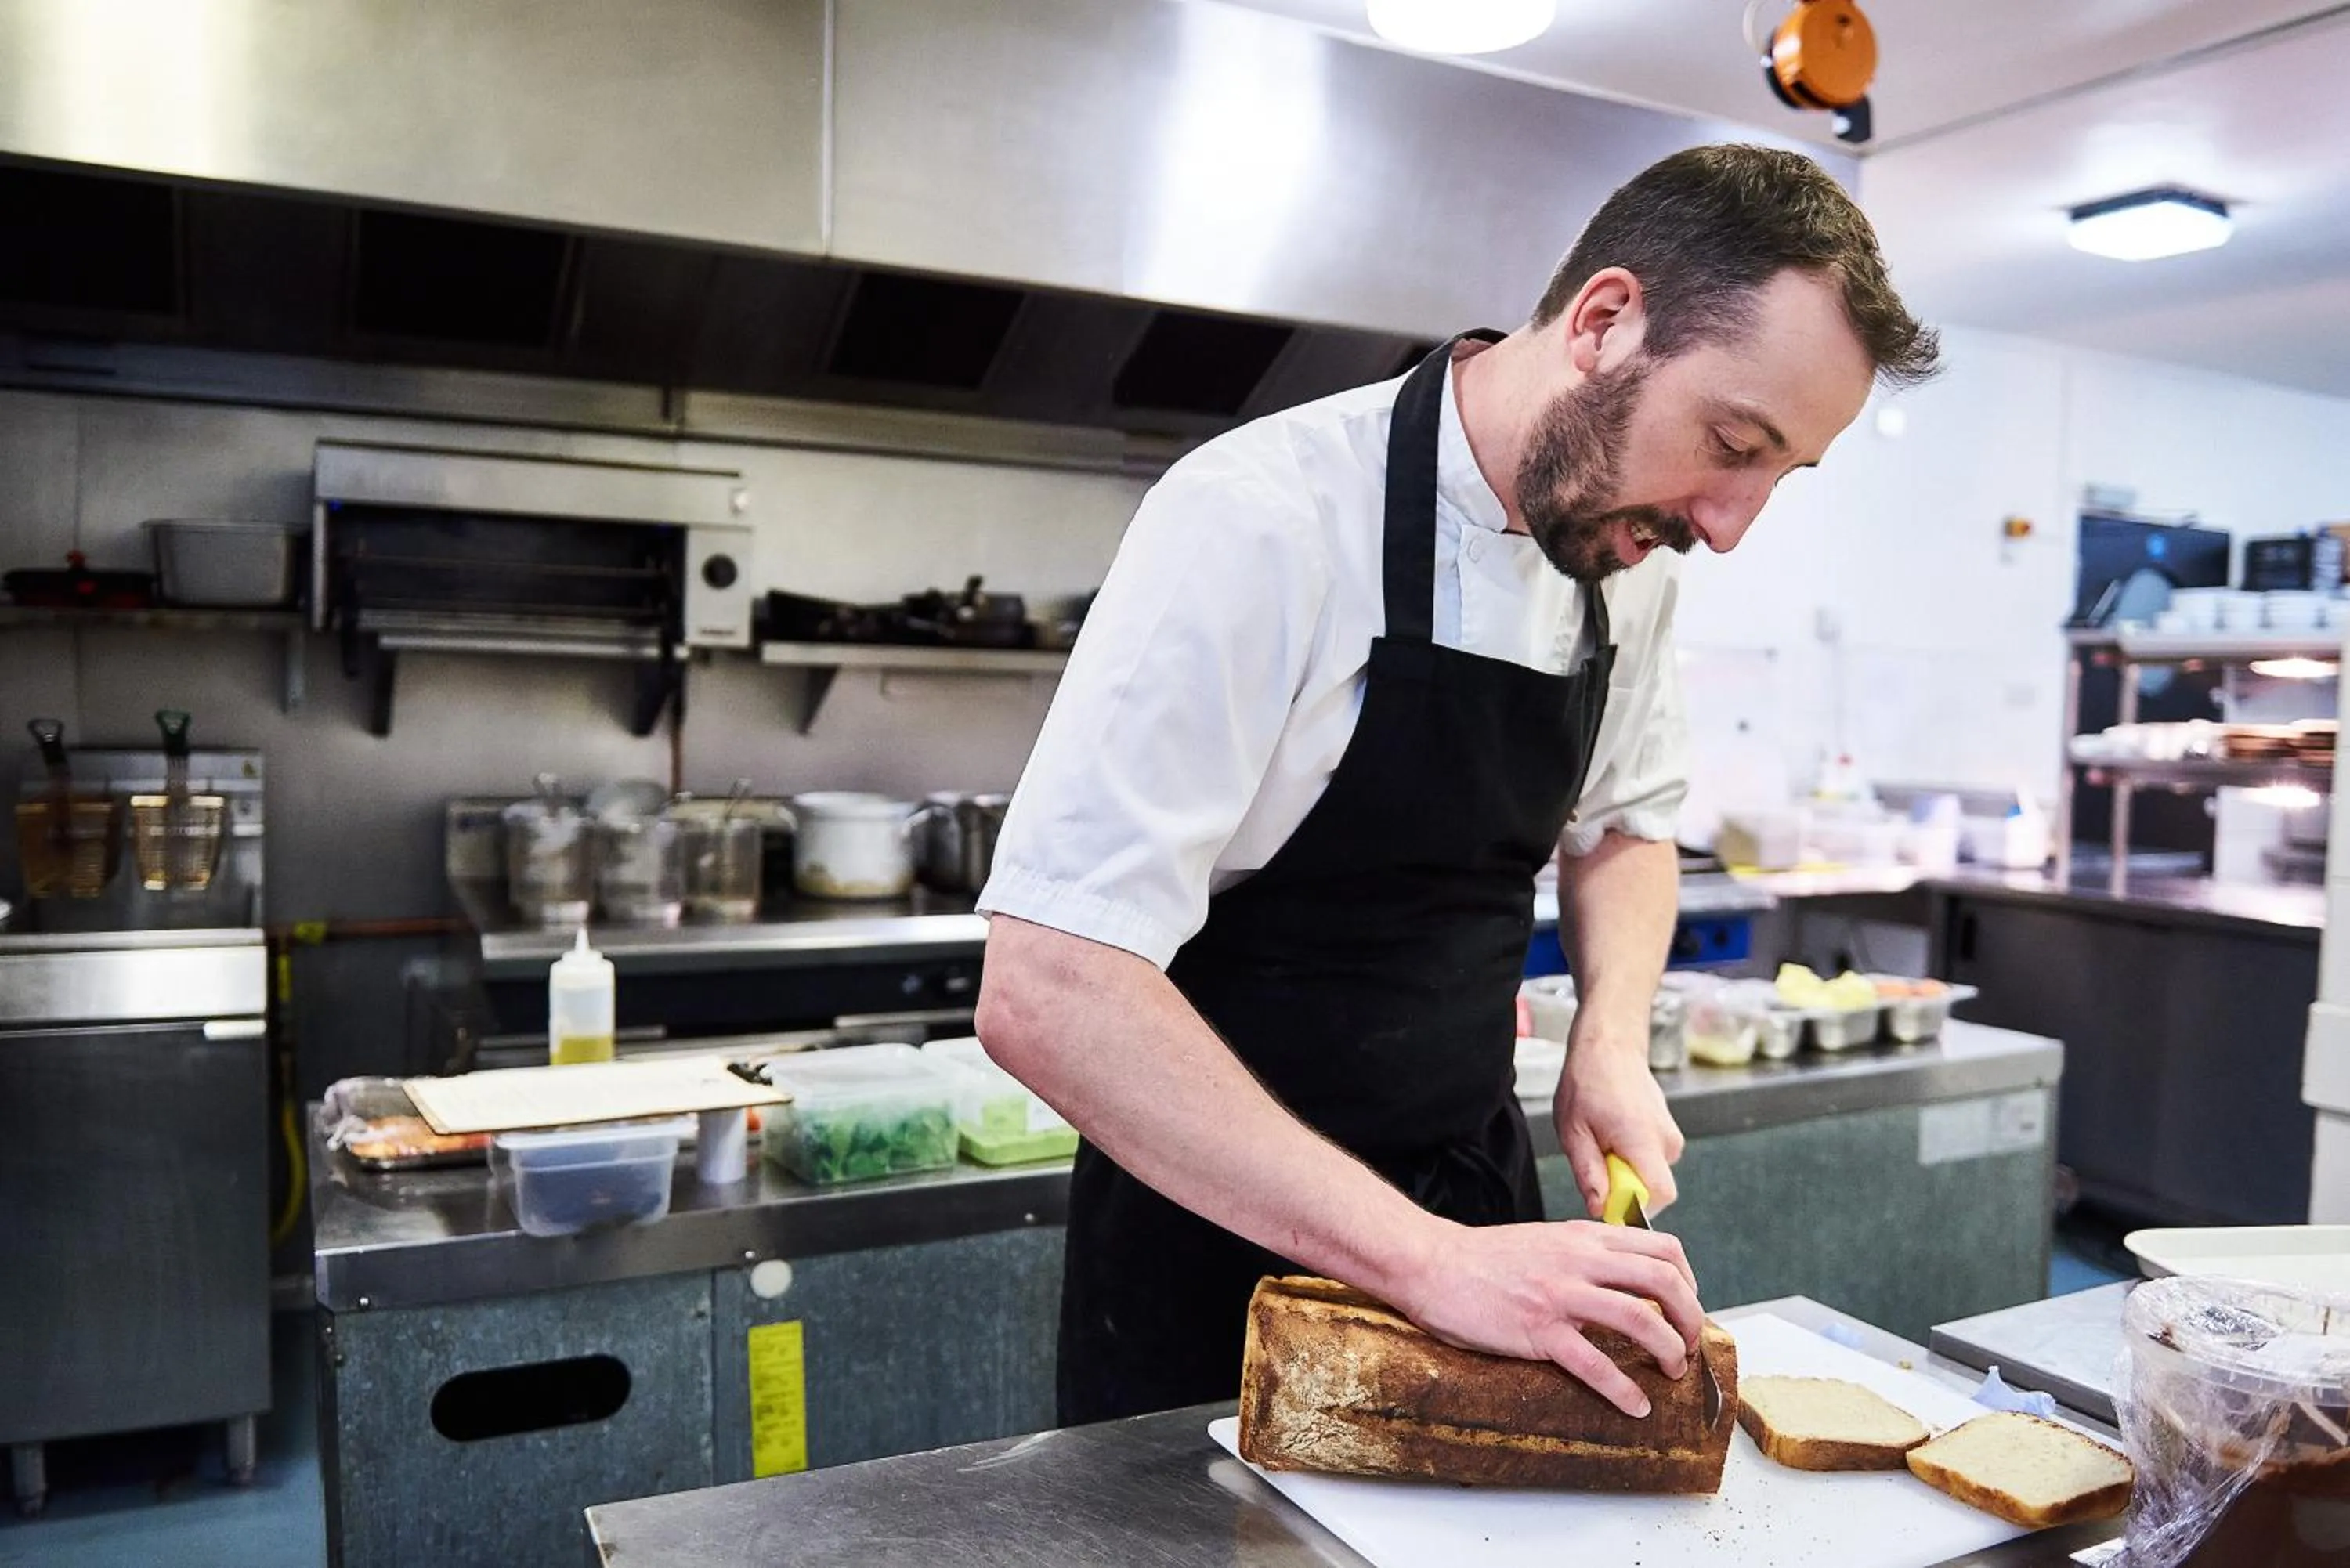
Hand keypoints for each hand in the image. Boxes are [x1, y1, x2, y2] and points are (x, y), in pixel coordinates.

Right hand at [1391, 1216, 1702, 1417]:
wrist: (1431, 1264)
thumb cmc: (1482, 1258)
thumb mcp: (1545, 1241)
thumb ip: (1583, 1254)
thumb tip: (1618, 1279)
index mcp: (1584, 1238)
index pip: (1663, 1249)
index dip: (1688, 1282)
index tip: (1686, 1307)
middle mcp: (1580, 1261)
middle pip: (1664, 1282)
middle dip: (1690, 1319)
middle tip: (1688, 1345)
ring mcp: (1560, 1295)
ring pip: (1639, 1320)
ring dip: (1668, 1351)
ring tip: (1671, 1373)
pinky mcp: (1538, 1330)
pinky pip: (1594, 1364)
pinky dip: (1623, 1390)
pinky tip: (1634, 1406)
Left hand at [1555, 1012, 1685, 1218]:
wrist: (1610, 1046)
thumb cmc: (1588, 1082)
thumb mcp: (1574, 1131)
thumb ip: (1588, 1173)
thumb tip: (1599, 1209)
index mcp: (1643, 1139)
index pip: (1660, 1195)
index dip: (1634, 1209)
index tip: (1607, 1199)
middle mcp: (1666, 1140)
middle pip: (1653, 1189)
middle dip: (1623, 1187)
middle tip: (1596, 1158)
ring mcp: (1671, 1136)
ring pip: (1650, 1175)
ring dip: (1625, 1170)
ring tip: (1603, 1140)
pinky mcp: (1669, 1133)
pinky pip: (1651, 1161)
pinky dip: (1631, 1157)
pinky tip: (1613, 1134)